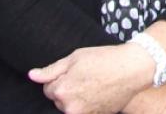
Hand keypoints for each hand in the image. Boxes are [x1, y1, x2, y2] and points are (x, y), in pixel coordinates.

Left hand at [29, 42, 152, 113]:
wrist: (133, 68)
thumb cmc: (105, 59)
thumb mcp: (75, 57)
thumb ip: (51, 69)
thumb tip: (32, 76)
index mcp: (62, 90)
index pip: (48, 88)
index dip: (60, 77)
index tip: (74, 70)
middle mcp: (70, 107)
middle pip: (59, 99)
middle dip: (67, 88)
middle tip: (85, 74)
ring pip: (72, 106)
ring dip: (77, 97)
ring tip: (94, 82)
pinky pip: (85, 110)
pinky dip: (89, 103)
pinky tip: (100, 90)